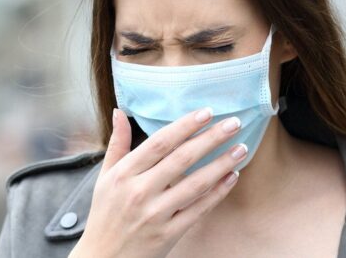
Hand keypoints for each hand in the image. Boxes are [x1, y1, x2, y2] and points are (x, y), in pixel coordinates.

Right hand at [69, 107, 247, 257]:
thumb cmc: (105, 215)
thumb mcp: (105, 177)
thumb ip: (116, 144)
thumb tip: (120, 112)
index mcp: (124, 174)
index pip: (159, 143)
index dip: (184, 126)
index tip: (206, 112)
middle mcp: (139, 191)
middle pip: (181, 159)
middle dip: (211, 138)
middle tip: (233, 123)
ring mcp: (155, 214)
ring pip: (195, 184)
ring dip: (221, 164)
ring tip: (241, 149)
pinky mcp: (168, 234)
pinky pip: (199, 210)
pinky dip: (217, 193)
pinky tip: (231, 177)